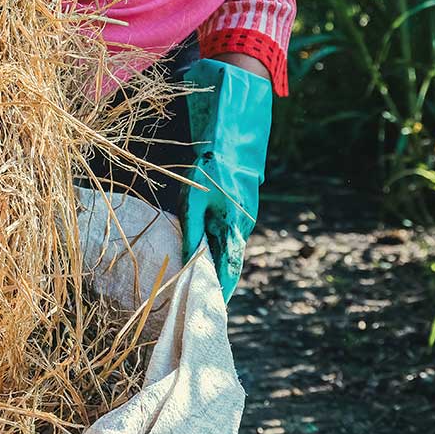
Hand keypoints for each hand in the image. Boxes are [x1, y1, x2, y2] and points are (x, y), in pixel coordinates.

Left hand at [179, 58, 271, 302]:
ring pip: (228, 242)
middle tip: (199, 300)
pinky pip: (227, 227)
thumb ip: (194, 232)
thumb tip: (192, 264)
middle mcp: (243, 221)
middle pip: (228, 259)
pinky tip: (204, 245)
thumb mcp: (195, 198)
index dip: (219, 291)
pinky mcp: (238, 196)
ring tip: (198, 279)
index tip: (208, 311)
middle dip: (214, 279)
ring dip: (215, 260)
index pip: (228, 270)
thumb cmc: (212, 161)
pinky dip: (216, 240)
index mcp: (236, 225)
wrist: (233, 121)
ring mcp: (243, 208)